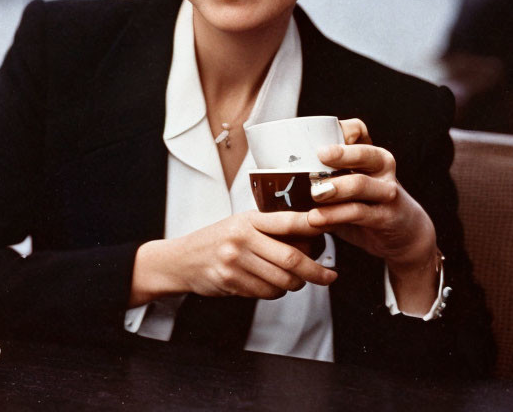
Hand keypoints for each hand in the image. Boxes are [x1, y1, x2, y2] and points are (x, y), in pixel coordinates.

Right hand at [129, 211, 336, 307]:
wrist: (181, 260)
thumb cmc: (216, 240)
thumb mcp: (239, 224)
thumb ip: (269, 229)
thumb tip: (311, 235)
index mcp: (247, 220)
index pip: (288, 221)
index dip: (313, 225)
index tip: (330, 229)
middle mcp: (242, 239)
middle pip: (291, 258)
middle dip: (316, 271)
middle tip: (328, 276)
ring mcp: (235, 262)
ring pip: (282, 281)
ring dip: (296, 285)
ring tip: (295, 280)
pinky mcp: (231, 282)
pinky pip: (267, 293)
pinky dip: (276, 292)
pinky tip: (270, 285)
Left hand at [306, 119, 438, 312]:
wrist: (402, 235)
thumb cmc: (364, 204)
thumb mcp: (347, 184)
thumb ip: (321, 175)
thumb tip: (270, 170)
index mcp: (368, 154)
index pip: (358, 131)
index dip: (342, 130)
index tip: (319, 137)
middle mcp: (382, 167)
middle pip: (366, 153)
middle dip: (343, 153)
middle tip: (320, 155)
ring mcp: (387, 192)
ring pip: (362, 184)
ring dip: (337, 188)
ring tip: (315, 193)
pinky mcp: (386, 217)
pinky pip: (359, 213)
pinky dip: (336, 216)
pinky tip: (317, 218)